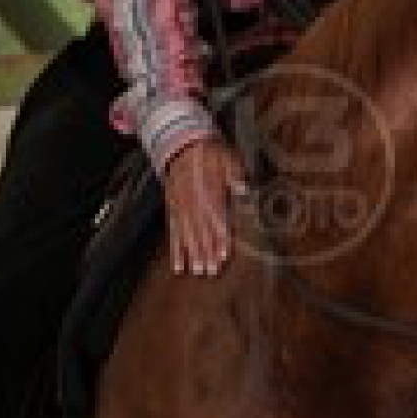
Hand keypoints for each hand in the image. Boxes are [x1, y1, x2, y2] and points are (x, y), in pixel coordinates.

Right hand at [163, 136, 247, 276]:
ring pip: (187, 235)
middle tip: (212, 271)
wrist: (182, 146)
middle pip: (201, 231)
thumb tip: (244, 190)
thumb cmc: (210, 154)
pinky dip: (175, 251)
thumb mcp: (228, 159)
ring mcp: (181, 209)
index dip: (221, 237)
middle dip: (207, 252)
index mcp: (209, 192)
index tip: (225, 254)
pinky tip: (178, 266)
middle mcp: (194, 203)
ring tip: (197, 271)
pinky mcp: (172, 211)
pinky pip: (173, 234)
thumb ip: (236, 176)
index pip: (217, 219)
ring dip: (192, 254)